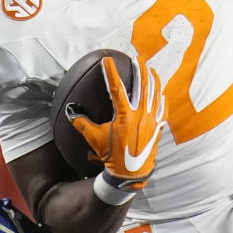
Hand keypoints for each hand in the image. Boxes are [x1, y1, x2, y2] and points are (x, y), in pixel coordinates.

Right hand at [69, 56, 164, 198]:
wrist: (130, 174)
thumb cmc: (111, 156)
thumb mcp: (94, 139)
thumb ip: (81, 123)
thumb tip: (70, 112)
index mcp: (124, 115)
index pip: (116, 88)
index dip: (111, 72)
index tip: (107, 60)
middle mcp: (140, 115)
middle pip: (142, 86)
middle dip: (140, 70)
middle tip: (137, 58)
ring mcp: (151, 121)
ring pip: (155, 95)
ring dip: (153, 80)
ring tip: (151, 70)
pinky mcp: (157, 129)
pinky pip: (162, 110)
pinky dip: (162, 100)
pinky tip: (161, 93)